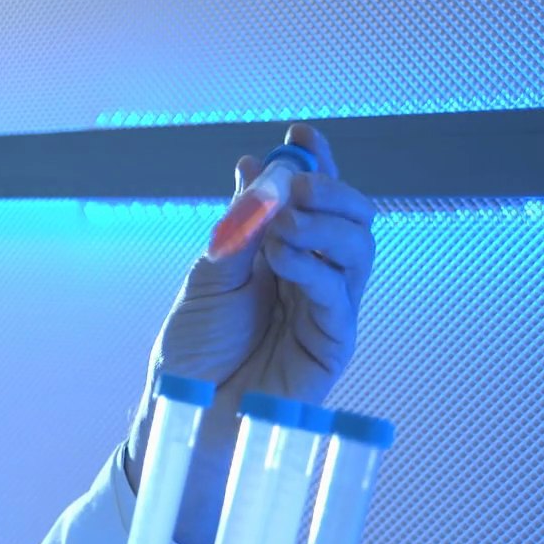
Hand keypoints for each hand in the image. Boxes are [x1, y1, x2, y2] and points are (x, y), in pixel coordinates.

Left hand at [128, 123, 376, 543]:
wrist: (185, 411)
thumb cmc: (193, 351)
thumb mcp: (209, 276)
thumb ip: (239, 227)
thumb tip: (253, 166)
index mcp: (282, 252)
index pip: (313, 197)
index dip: (314, 161)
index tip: (299, 133)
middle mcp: (312, 275)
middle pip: (352, 217)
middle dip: (330, 190)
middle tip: (294, 186)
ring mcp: (326, 310)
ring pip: (358, 250)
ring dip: (323, 225)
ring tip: (281, 226)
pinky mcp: (332, 345)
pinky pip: (341, 296)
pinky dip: (316, 267)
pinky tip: (283, 258)